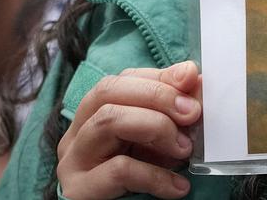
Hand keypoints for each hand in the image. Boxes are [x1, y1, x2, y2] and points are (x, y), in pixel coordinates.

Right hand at [55, 61, 201, 199]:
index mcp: (93, 116)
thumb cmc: (140, 181)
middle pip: (108, 91)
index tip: (192, 81)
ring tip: (184, 149)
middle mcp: (77, 133)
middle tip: (192, 113)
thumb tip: (193, 77)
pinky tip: (178, 186)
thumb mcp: (157, 142)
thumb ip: (172, 111)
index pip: (121, 80)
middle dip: (157, 95)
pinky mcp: (79, 190)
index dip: (159, 77)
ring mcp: (74, 161)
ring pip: (108, 121)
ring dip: (156, 127)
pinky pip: (119, 169)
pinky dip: (156, 175)